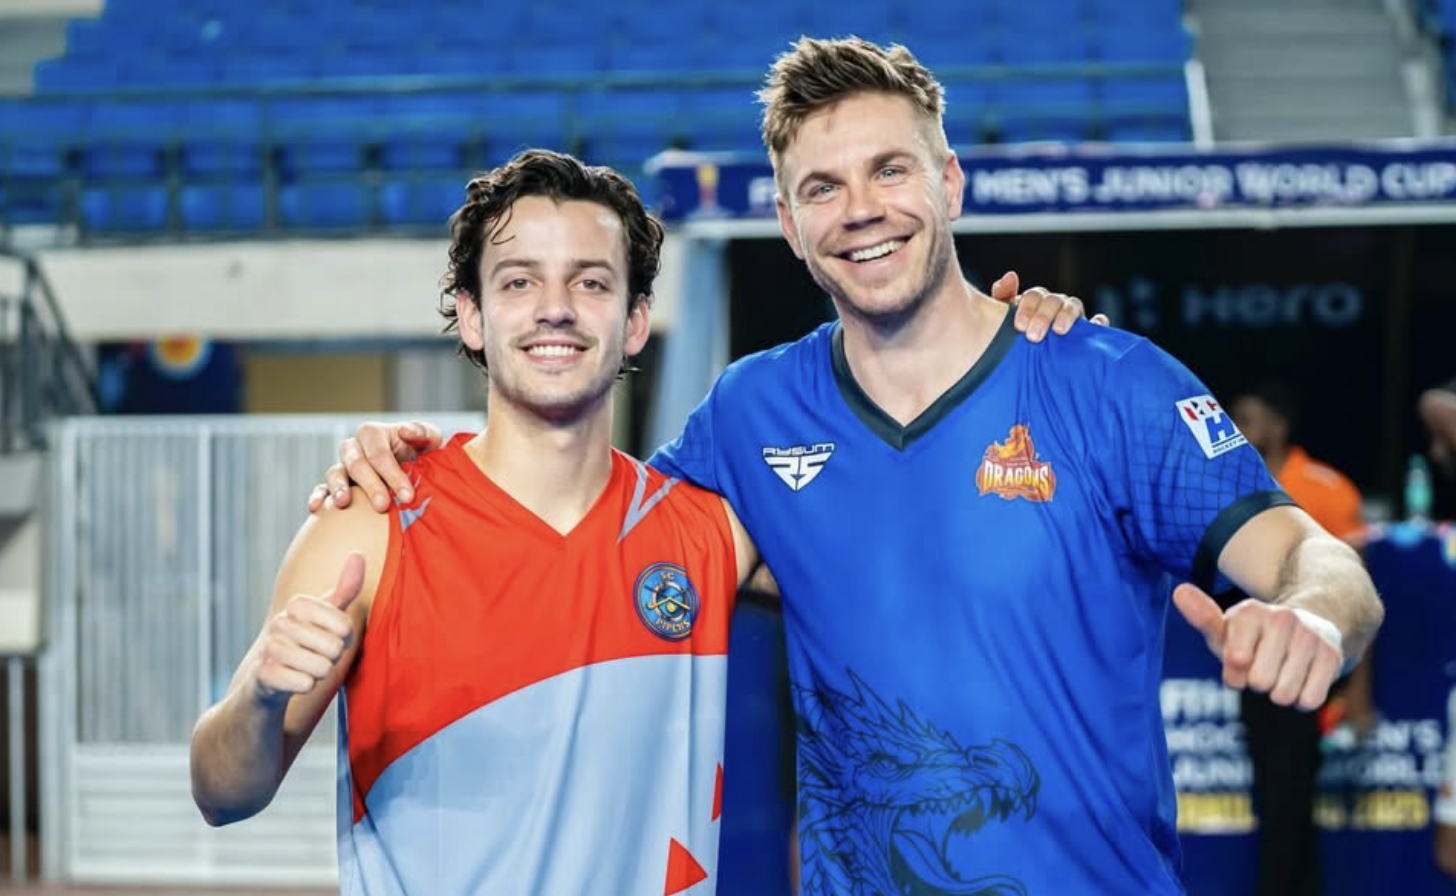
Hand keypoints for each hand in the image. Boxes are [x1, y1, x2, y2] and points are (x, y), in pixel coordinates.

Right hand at [250, 553, 363, 706]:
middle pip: (334, 647)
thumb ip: (346, 588)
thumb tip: (358, 553)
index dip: (343, 638)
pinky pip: (305, 684)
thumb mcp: (326, 614)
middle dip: (331, 658)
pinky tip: (293, 681)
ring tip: (304, 667)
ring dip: (319, 673)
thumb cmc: (305, 642)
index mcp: (297, 604)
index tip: (328, 637)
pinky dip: (305, 687)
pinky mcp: (263, 675)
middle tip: (315, 656)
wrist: (267, 679)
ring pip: (321, 668)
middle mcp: (280, 622)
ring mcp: (269, 648)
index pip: (345, 625)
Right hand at [306, 421, 442, 513]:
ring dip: (339, 488)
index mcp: (373, 433)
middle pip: (356, 464)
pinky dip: (317, 495)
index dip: (392, 474)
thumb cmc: (420, 454)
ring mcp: (342, 465)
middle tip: (382, 506)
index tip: (407, 495)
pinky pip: (321, 487)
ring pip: (335, 472)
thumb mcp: (429, 440)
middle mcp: (354, 447)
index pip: (379, 454)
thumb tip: (404, 431)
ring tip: (345, 503)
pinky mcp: (336, 484)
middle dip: (370, 485)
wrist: (413, 468)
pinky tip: (316, 507)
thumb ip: (423, 432)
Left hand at [991, 270, 1109, 340]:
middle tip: (1034, 337)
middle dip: (1044, 316)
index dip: (1027, 308)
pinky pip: (1097, 323)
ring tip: (1059, 331)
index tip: (1019, 326)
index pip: (1034, 296)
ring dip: (1067, 315)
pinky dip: (1098, 322)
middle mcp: (1055, 305)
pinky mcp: (1087, 331)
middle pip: (1053, 301)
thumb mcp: (1002, 318)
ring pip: (1073, 306)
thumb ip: (1003, 296)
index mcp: (1036, 301)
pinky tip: (1096, 325)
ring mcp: (1072, 316)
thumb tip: (1010, 276)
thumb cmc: (1013, 336)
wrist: (1025, 363)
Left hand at [1173, 583, 1343, 710]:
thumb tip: (1179, 592)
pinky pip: (1310, 699)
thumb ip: (1202, 617)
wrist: (1308, 628)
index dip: (1234, 673)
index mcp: (1249, 612)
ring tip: (1281, 670)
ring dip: (1279, 692)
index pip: (1235, 662)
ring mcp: (1310, 636)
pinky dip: (1302, 699)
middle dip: (1257, 682)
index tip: (1240, 660)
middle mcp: (1282, 618)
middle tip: (1264, 665)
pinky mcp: (1333, 656)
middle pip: (1259, 682)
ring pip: (1285, 693)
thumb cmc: (1253, 638)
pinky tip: (1301, 679)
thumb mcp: (1225, 630)